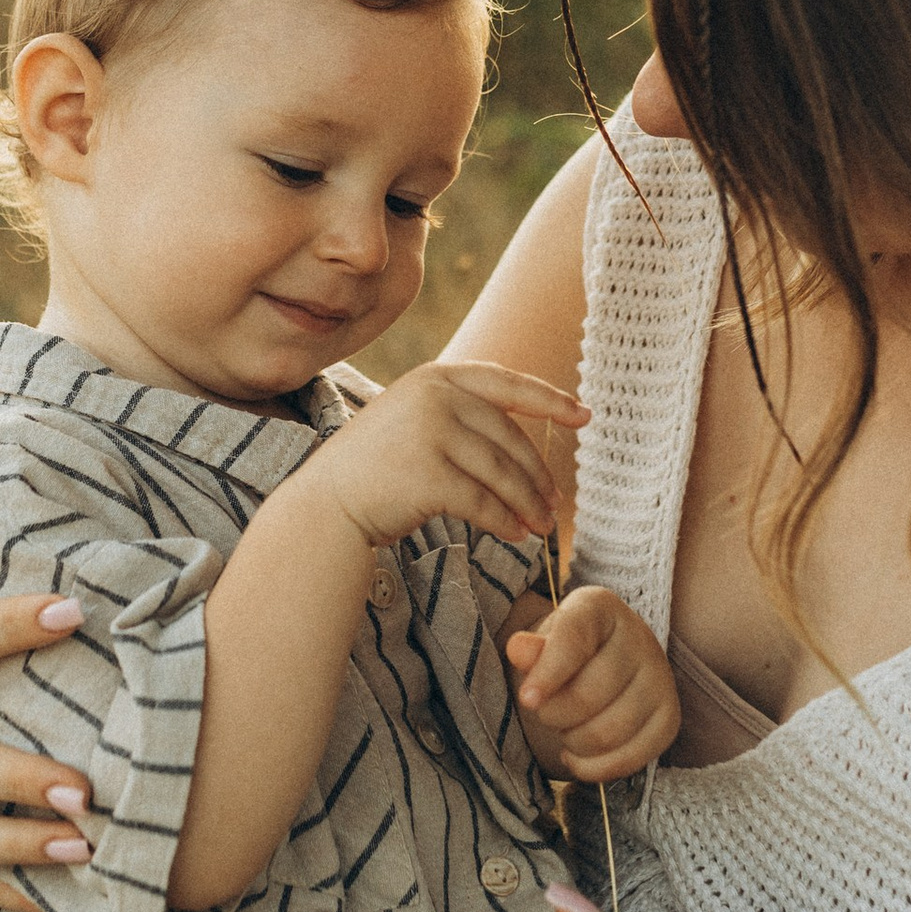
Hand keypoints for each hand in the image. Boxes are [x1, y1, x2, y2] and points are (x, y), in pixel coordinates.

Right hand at [306, 358, 585, 553]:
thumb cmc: (376, 469)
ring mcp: (430, 433)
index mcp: (434, 377)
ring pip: (501, 473)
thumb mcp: (414, 420)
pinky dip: (504, 521)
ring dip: (527, 503)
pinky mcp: (428, 475)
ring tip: (541, 525)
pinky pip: (483, 502)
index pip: (506, 383)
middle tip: (555, 502)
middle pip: (509, 438)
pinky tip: (515, 534)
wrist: (326, 504)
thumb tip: (524, 432)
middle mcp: (434, 397)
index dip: (549, 399)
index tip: (584, 415)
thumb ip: (459, 413)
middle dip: (537, 474)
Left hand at [505, 585, 679, 780]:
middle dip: (554, 715)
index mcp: (601, 608)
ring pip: (609, 732)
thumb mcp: (542, 644)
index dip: (548, 674)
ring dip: (574, 742)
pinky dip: (595, 768)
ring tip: (564, 730)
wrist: (599, 665)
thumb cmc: (563, 654)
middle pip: (590, 695)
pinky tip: (577, 754)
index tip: (527, 700)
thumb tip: (518, 649)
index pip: (574, 640)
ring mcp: (661, 678)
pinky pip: (631, 758)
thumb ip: (532, 651)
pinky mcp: (669, 717)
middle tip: (544, 713)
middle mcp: (640, 638)